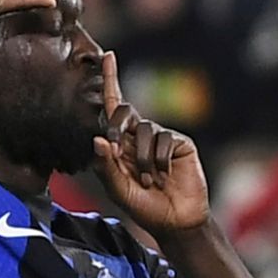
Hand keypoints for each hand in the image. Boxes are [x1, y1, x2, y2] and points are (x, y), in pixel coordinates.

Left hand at [92, 52, 209, 232]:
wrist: (176, 222)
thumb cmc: (144, 207)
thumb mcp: (119, 190)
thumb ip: (106, 167)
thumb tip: (98, 139)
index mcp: (121, 144)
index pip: (113, 108)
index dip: (110, 81)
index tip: (107, 56)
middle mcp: (139, 136)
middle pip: (124, 112)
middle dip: (116, 125)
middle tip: (117, 148)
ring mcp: (161, 138)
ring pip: (143, 130)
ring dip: (141, 158)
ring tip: (150, 180)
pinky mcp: (180, 142)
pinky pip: (162, 139)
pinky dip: (159, 159)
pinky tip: (164, 175)